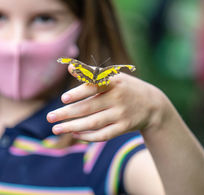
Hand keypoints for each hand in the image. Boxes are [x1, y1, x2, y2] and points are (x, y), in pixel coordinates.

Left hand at [46, 65, 172, 141]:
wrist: (153, 105)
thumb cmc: (126, 88)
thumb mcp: (114, 77)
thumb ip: (92, 73)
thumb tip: (69, 66)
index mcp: (114, 82)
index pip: (94, 86)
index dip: (79, 92)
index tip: (63, 98)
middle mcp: (118, 98)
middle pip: (89, 108)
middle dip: (68, 113)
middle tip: (50, 116)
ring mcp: (122, 114)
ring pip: (94, 123)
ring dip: (73, 127)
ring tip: (56, 128)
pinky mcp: (124, 128)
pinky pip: (103, 135)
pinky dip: (88, 136)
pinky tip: (75, 134)